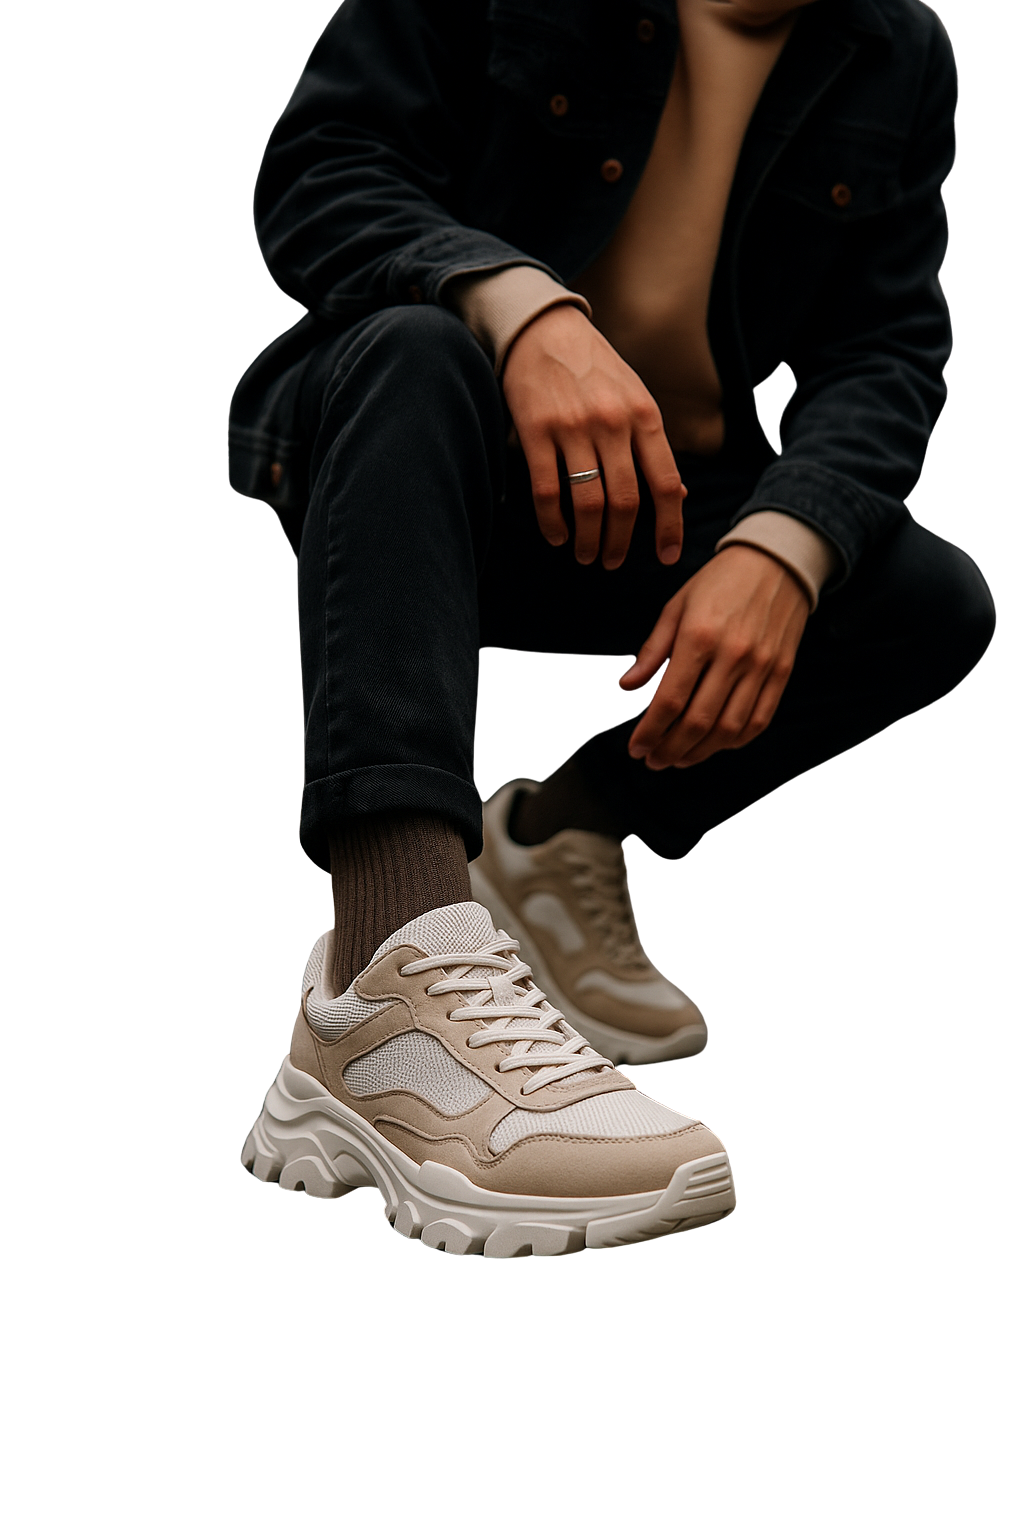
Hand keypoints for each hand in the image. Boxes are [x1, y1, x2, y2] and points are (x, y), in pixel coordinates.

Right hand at [501, 304, 684, 569]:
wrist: (544, 329)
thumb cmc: (595, 369)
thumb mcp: (636, 398)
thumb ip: (652, 445)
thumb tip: (676, 495)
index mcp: (644, 416)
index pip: (665, 483)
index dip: (669, 526)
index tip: (666, 556)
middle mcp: (613, 423)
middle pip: (624, 501)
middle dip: (620, 542)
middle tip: (612, 562)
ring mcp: (573, 427)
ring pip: (587, 502)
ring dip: (587, 539)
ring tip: (585, 554)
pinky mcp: (536, 431)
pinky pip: (546, 490)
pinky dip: (552, 522)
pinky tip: (556, 535)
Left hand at [618, 544, 809, 767]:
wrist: (777, 560)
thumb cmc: (720, 582)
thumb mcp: (676, 606)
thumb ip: (652, 650)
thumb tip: (628, 686)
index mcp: (699, 636)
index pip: (670, 700)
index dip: (649, 731)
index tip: (636, 747)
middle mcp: (732, 655)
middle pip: (698, 722)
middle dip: (670, 749)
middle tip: (653, 760)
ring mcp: (761, 666)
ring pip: (728, 729)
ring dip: (700, 752)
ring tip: (679, 757)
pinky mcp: (781, 672)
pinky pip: (758, 720)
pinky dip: (734, 741)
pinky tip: (714, 744)